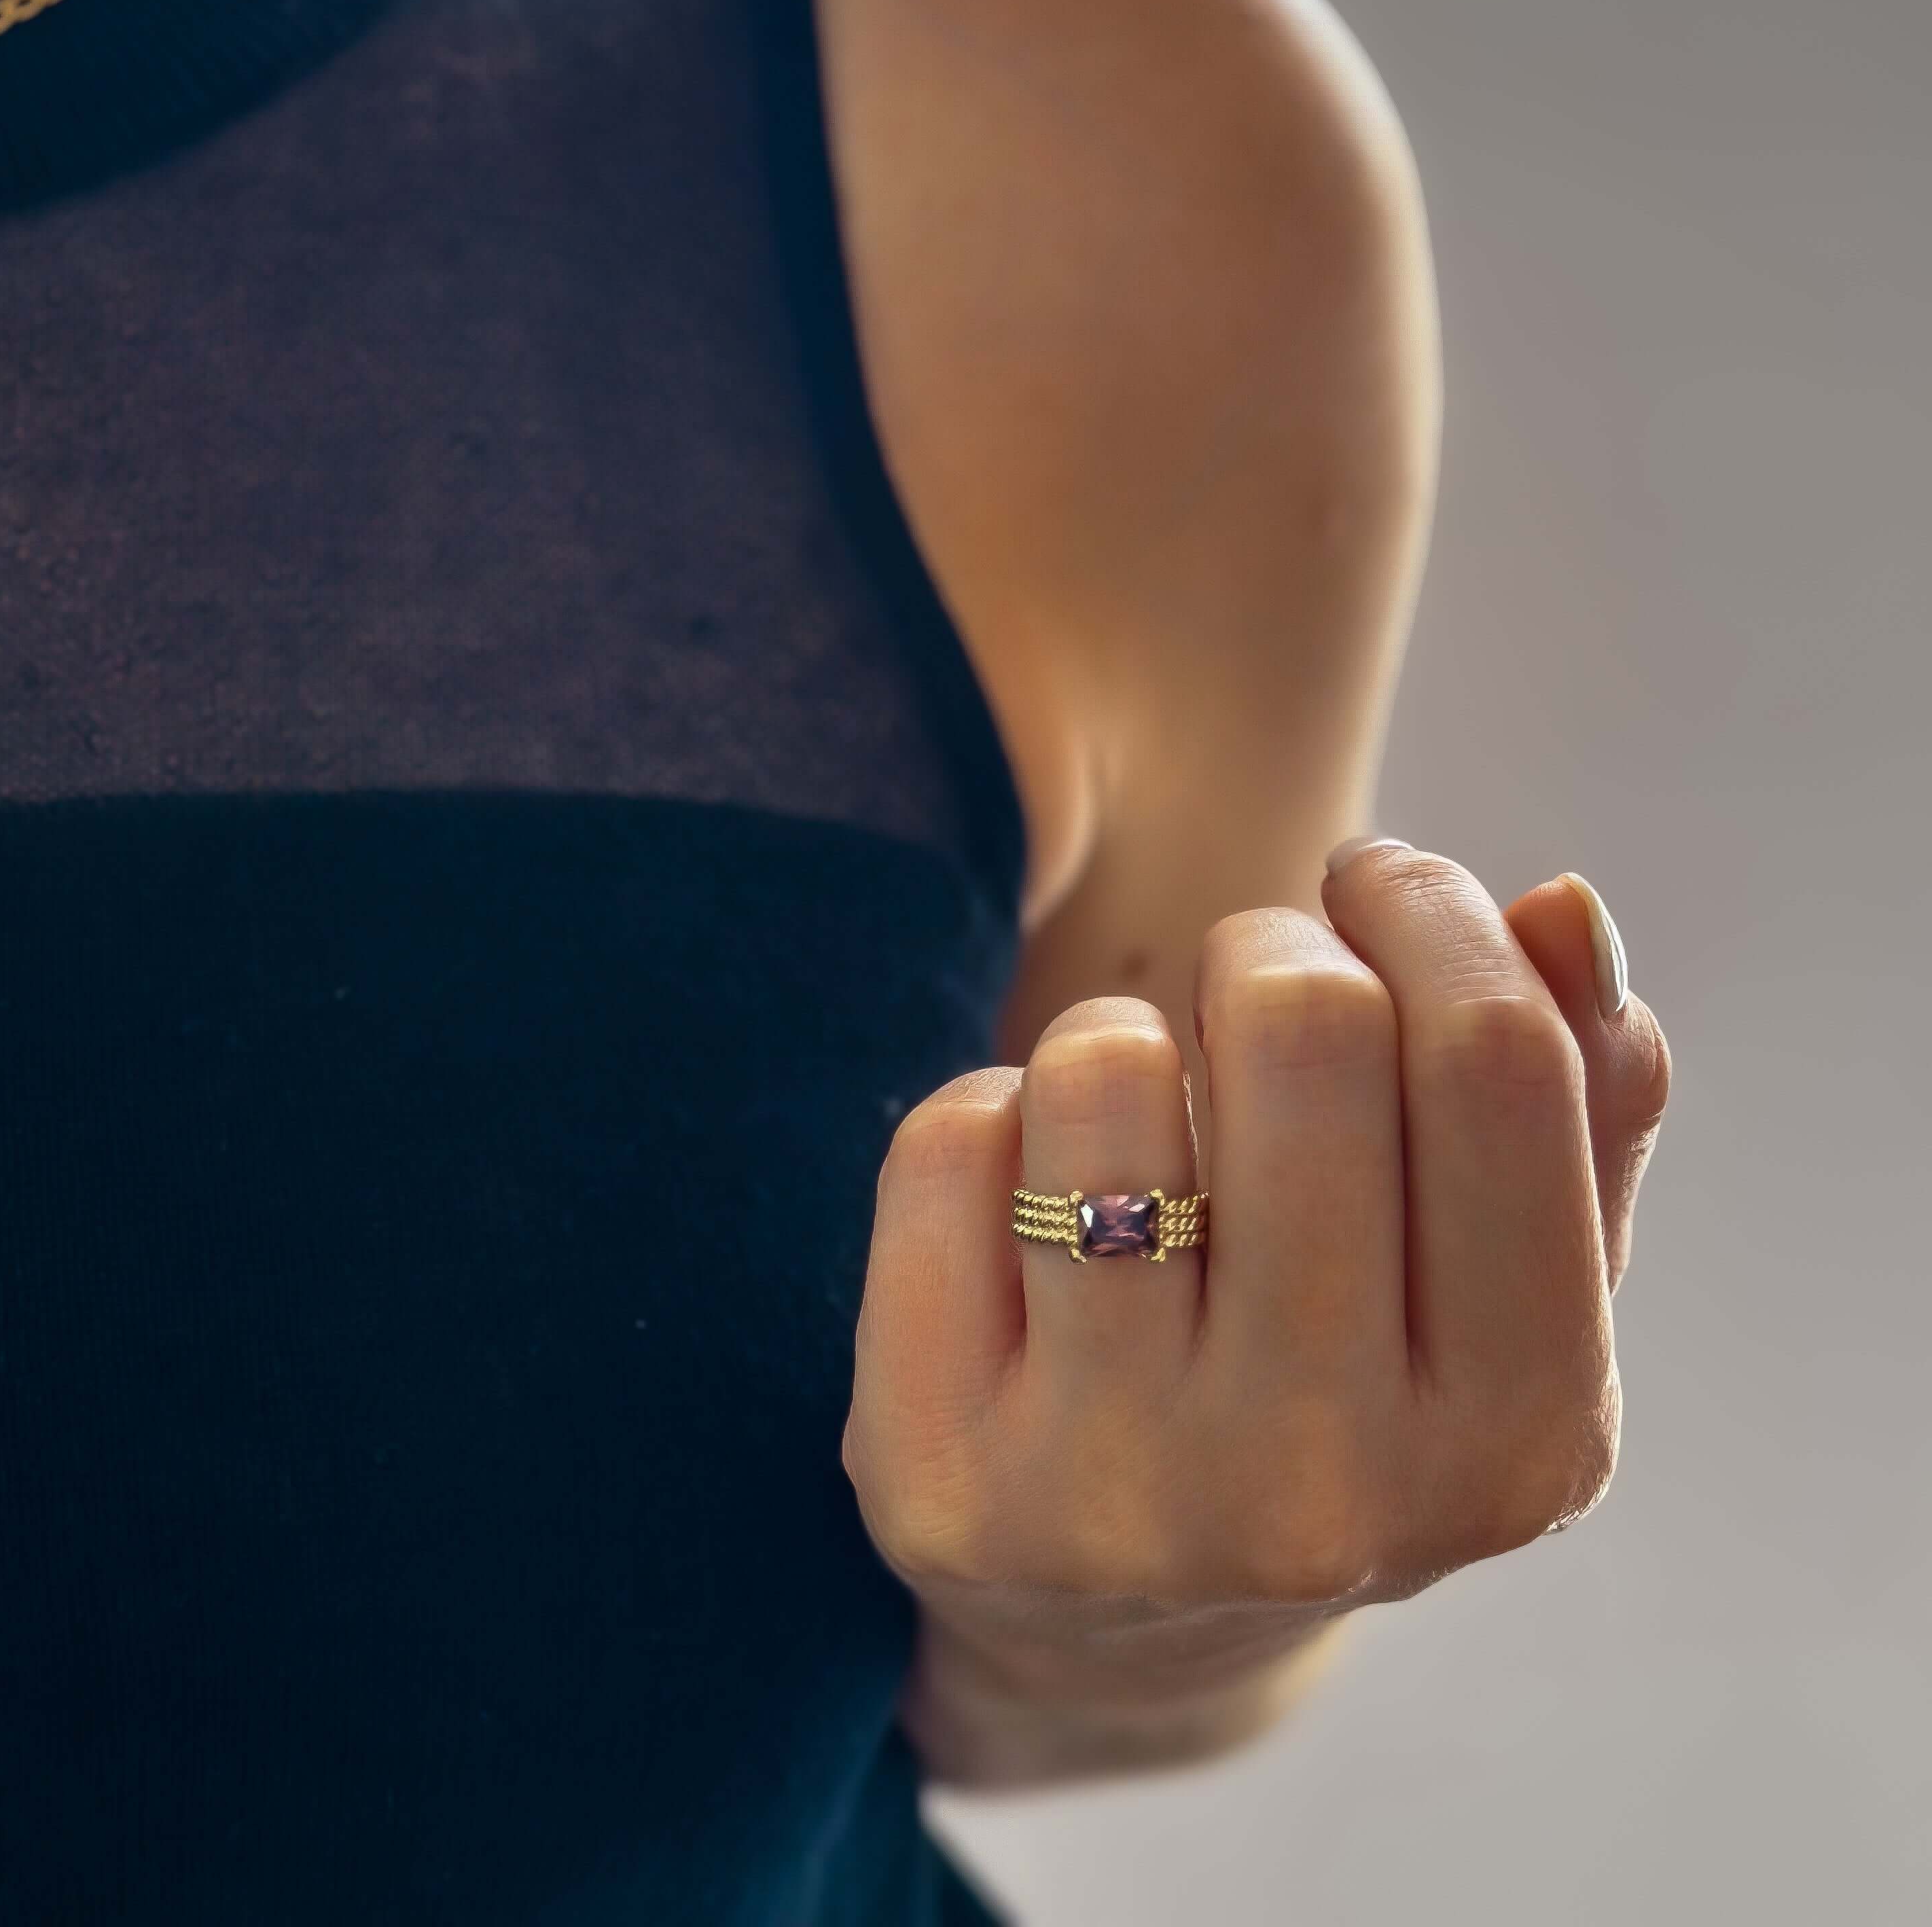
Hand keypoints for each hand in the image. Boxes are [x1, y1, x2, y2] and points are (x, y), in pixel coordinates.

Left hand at [842, 841, 1672, 1772]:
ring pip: (1107, 1065)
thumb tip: (1563, 906)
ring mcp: (1117, 1493)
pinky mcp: (939, 1474)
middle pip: (1304, 1025)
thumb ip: (1575, 1105)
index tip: (1372, 885)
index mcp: (1519, 1438)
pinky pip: (952, 1140)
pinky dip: (993, 1120)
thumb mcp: (1496, 1292)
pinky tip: (1026, 1209)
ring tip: (1134, 1113)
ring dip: (1118, 1034)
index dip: (1427, 910)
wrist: (1117, 1629)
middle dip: (1265, 950)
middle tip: (1247, 990)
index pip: (1497, 1057)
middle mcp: (1323, 1488)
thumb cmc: (1335, 1398)